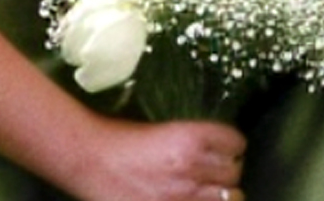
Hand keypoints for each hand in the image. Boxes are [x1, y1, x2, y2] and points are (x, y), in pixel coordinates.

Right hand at [70, 116, 244, 200]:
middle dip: (226, 171)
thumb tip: (219, 152)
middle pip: (234, 171)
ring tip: (206, 190)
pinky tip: (191, 198)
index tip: (225, 151)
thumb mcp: (166, 130)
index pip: (236, 142)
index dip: (232, 147)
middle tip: (214, 172)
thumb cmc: (120, 139)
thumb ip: (197, 142)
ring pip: (228, 196)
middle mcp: (192, 165)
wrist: (87, 159)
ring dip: (220, 193)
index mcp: (192, 137)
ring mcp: (181, 193)